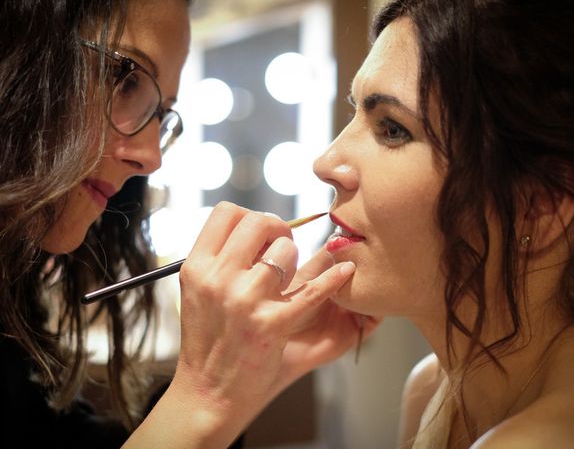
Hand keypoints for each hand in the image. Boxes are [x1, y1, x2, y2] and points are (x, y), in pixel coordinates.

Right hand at [161, 202, 359, 441]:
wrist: (207, 392)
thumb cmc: (207, 339)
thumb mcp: (197, 292)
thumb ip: (220, 259)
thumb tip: (256, 228)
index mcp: (197, 267)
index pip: (226, 213)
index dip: (248, 216)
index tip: (260, 235)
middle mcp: (217, 279)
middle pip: (257, 222)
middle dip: (277, 227)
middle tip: (283, 244)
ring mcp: (245, 302)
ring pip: (285, 250)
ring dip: (295, 258)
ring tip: (291, 274)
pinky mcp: (272, 325)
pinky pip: (312, 291)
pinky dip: (333, 278)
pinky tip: (345, 271)